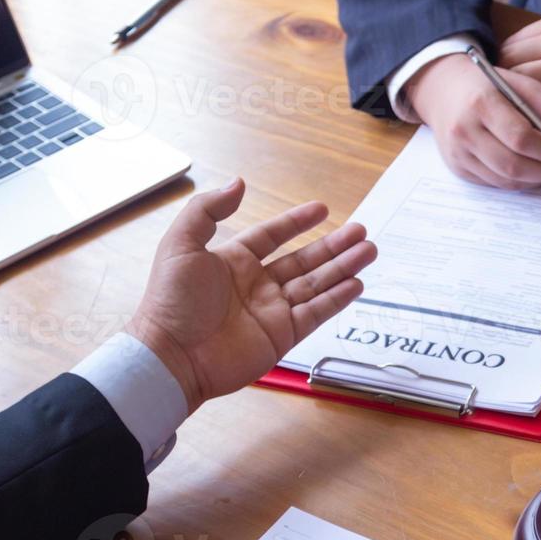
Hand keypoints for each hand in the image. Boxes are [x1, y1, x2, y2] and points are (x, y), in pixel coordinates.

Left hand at [125, 180, 375, 412]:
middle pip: (304, 260)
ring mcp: (273, 311)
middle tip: (361, 231)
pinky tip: (357, 283)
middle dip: (334, 246)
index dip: (297, 222)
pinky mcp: (283, 336)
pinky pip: (317, 313)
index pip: (272, 236)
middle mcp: (258, 285)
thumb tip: (239, 183)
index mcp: (234, 262)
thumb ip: (208, 210)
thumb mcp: (181, 245)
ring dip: (343, 267)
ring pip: (317, 284)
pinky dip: (337, 299)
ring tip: (369, 251)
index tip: (323, 209)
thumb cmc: (171, 300)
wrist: (172, 356)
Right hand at [405, 52, 540, 188]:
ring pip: (506, 180)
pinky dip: (518, 181)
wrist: (444, 90)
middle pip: (513, 165)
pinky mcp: (458, 168)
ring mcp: (458, 153)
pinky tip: (529, 170)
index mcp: (482, 102)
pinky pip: (495, 184)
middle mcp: (465, 130)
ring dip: (535, 180)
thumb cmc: (491, 87)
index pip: (521, 138)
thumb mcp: (527, 85)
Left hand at [499, 10, 540, 114]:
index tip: (507, 81)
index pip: (511, 43)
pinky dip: (539, 116)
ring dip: (519, 103)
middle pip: (509, 64)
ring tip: (522, 115)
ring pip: (523, 85)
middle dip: (506, 85)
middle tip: (509, 103)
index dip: (505, 65)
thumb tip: (530, 56)